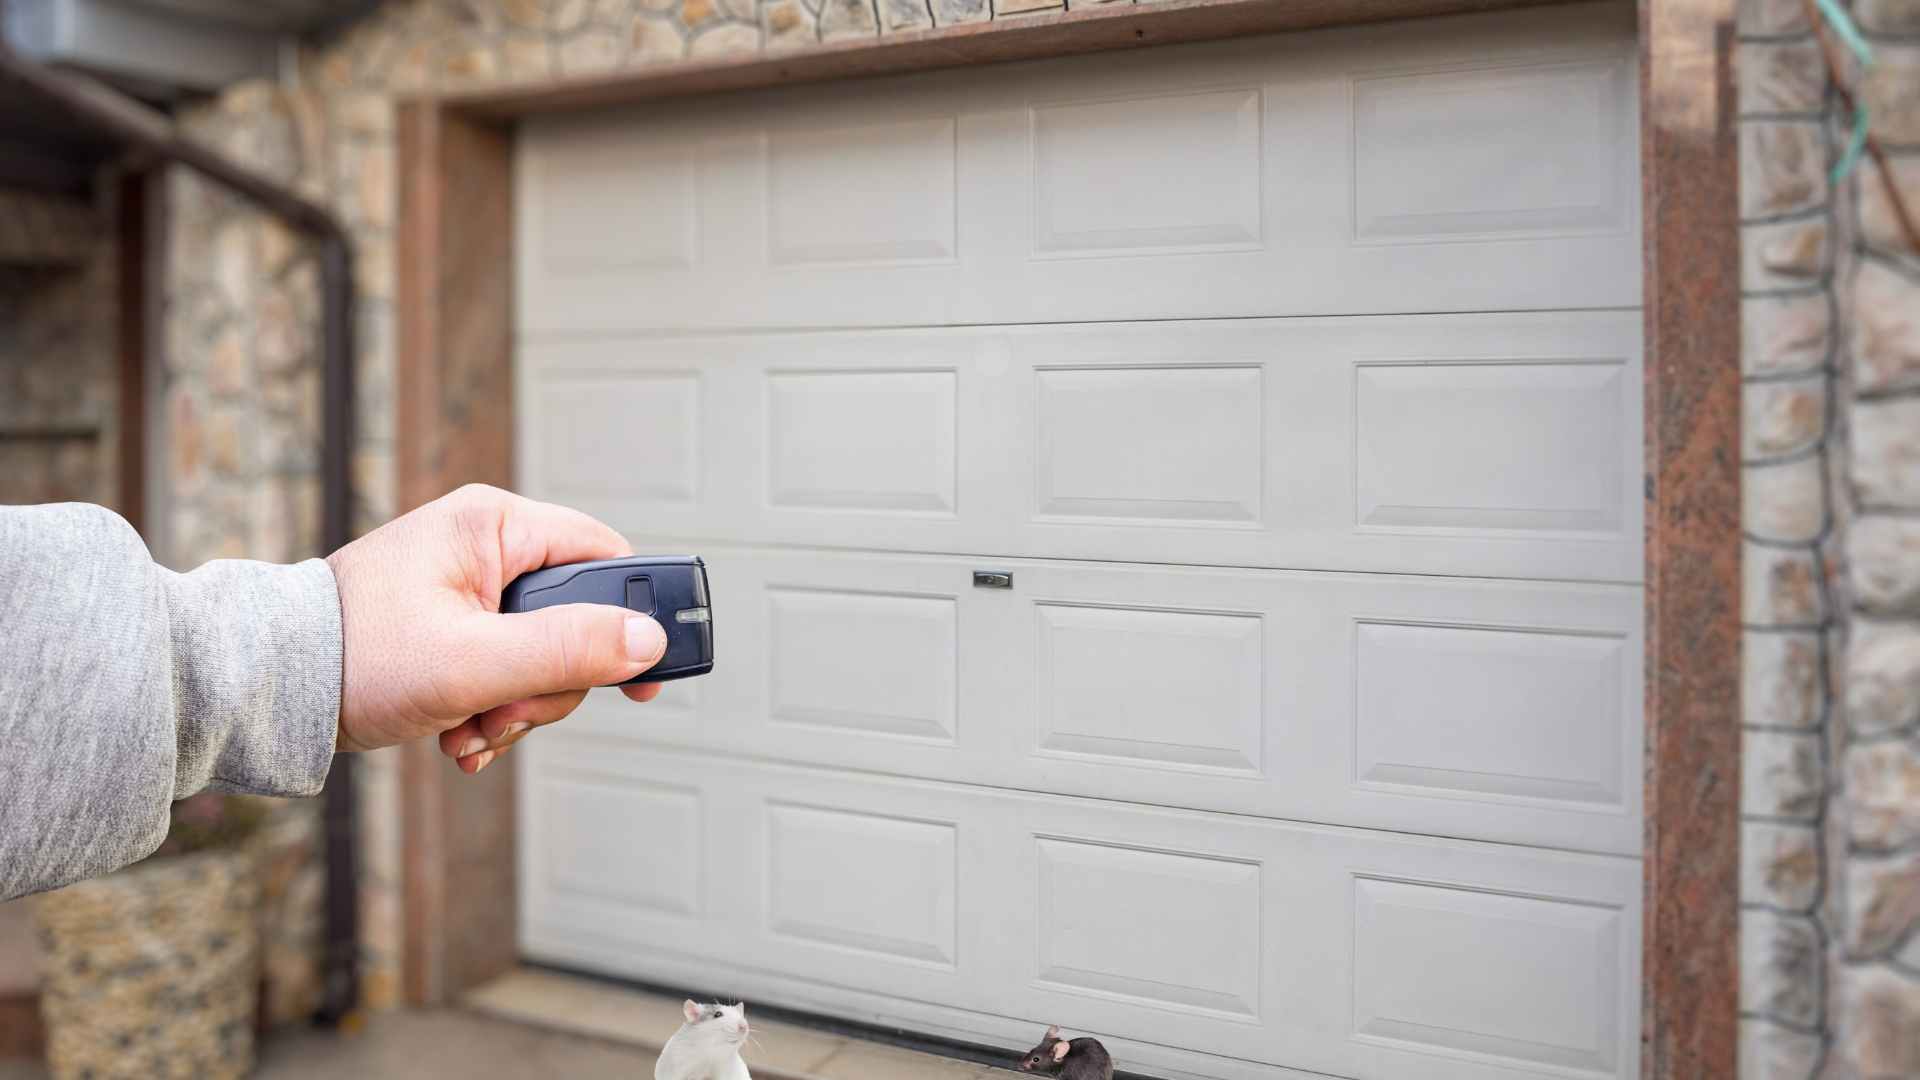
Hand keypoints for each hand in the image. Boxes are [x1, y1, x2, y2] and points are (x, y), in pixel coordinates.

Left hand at [326, 484, 665, 772]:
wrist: (266, 689)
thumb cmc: (352, 657)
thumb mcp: (473, 661)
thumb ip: (566, 650)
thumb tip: (648, 641)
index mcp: (494, 525)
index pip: (605, 557)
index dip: (634, 617)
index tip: (644, 677)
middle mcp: (486, 546)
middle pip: (576, 619)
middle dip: (550, 684)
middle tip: (507, 713)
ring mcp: (468, 587)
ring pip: (543, 654)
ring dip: (518, 707)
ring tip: (471, 728)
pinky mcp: (453, 624)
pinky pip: (508, 669)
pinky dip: (492, 709)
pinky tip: (459, 731)